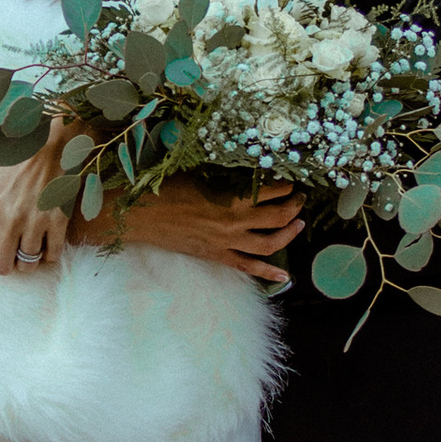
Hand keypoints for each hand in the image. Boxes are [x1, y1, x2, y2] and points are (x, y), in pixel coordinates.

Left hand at [0, 138, 72, 275]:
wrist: (54, 137)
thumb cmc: (18, 150)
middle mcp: (11, 219)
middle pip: (3, 266)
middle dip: (5, 263)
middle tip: (10, 253)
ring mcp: (36, 221)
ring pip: (28, 263)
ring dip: (28, 259)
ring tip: (28, 247)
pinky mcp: (59, 220)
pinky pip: (53, 254)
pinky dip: (49, 253)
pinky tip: (46, 242)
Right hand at [117, 177, 302, 287]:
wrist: (140, 216)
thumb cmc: (166, 188)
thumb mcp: (199, 173)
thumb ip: (226, 174)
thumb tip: (249, 166)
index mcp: (230, 199)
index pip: (272, 191)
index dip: (286, 185)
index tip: (291, 178)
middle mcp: (234, 224)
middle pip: (277, 218)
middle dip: (293, 207)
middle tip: (300, 198)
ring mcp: (226, 243)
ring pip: (269, 244)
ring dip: (288, 234)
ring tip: (298, 224)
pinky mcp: (217, 256)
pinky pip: (248, 268)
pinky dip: (268, 272)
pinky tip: (284, 275)